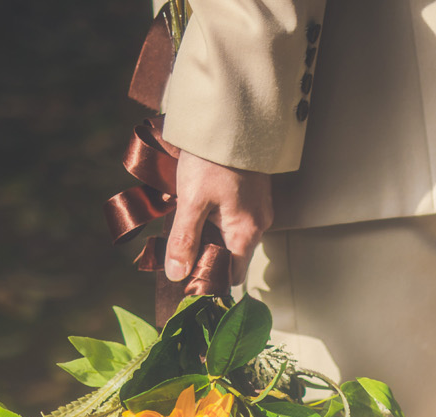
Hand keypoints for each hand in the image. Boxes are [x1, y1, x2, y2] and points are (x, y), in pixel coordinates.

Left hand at [166, 151, 272, 282]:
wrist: (234, 119)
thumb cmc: (213, 159)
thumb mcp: (191, 200)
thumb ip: (184, 240)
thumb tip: (176, 274)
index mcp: (245, 233)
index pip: (231, 275)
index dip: (208, 278)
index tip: (184, 272)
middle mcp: (258, 225)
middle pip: (231, 256)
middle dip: (204, 253)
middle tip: (178, 240)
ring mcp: (259, 209)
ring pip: (231, 235)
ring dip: (208, 232)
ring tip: (186, 214)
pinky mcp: (254, 194)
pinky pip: (235, 217)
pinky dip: (215, 216)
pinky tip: (199, 200)